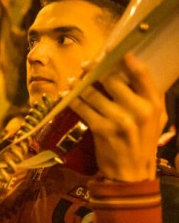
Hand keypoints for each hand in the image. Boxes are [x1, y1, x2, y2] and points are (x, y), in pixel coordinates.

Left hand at [69, 53, 166, 181]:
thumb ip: (148, 96)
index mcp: (153, 104)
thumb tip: (132, 69)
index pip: (141, 74)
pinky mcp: (101, 129)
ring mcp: (119, 120)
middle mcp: (139, 110)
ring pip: (92, 92)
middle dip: (95, 69)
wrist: (132, 173)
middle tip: (85, 64)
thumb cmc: (142, 142)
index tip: (111, 48)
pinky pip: (82, 107)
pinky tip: (66, 94)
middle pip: (111, 79)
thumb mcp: (156, 119)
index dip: (124, 58)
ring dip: (79, 83)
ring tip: (73, 79)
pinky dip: (71, 99)